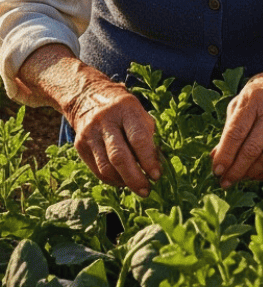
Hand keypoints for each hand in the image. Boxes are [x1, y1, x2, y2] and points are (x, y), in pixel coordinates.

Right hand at [16, 44, 159, 196]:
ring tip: (137, 187)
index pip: (138, 139)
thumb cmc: (123, 109)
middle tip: (147, 190)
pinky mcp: (79, 145)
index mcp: (127, 110)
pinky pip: (96, 169)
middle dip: (135, 177)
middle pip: (119, 156)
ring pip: (106, 167)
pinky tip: (122, 182)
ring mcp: (90, 134)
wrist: (87, 96)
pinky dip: (111, 180)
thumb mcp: (139, 114)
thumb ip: (148, 136)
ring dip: (123, 182)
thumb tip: (155, 165)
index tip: (157, 175)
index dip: (148, 160)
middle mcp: (106, 122)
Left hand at [210, 37, 262, 187]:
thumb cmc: (259, 95)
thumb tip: (216, 157)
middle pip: (252, 149)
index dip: (225, 155)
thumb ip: (228, 129)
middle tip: (225, 182)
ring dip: (250, 174)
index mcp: (253, 100)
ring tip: (239, 179)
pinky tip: (257, 176)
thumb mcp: (240, 103)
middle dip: (236, 170)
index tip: (216, 171)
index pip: (236, 133)